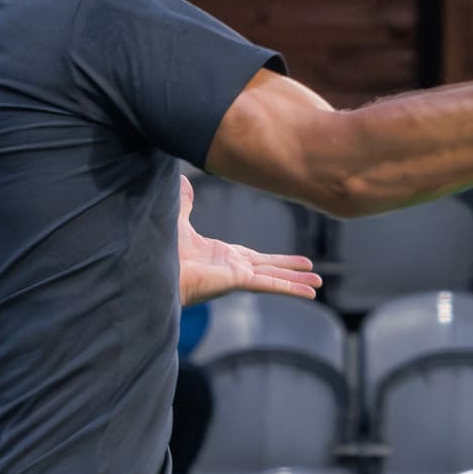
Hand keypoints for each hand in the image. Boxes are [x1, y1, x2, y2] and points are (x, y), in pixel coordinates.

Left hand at [177, 177, 322, 305]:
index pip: (258, 257)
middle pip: (271, 268)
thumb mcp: (180, 221)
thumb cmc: (164, 252)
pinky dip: (290, 288)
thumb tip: (182, 181)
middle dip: (292, 271)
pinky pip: (270, 284)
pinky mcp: (238, 281)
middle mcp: (235, 268)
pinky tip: (309, 293)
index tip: (292, 262)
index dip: (277, 259)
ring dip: (296, 281)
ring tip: (317, 284)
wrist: (155, 268)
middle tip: (313, 275)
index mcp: (224, 256)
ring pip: (275, 278)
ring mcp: (238, 276)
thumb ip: (186, 204)